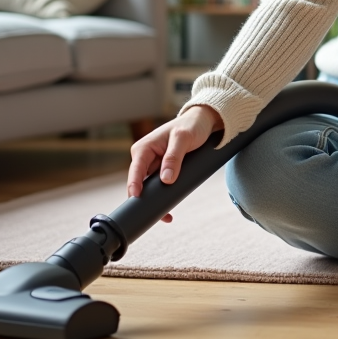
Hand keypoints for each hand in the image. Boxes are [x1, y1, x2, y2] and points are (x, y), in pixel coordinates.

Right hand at [127, 104, 223, 222]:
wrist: (203, 122)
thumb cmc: (191, 125)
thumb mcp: (183, 138)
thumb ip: (174, 157)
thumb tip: (166, 180)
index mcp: (144, 148)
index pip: (135, 170)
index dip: (134, 185)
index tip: (136, 198)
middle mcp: (145, 157)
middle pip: (140, 183)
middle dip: (146, 199)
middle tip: (157, 214)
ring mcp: (154, 165)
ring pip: (150, 187)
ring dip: (156, 201)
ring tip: (166, 216)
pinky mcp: (164, 170)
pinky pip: (160, 186)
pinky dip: (164, 197)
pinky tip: (169, 210)